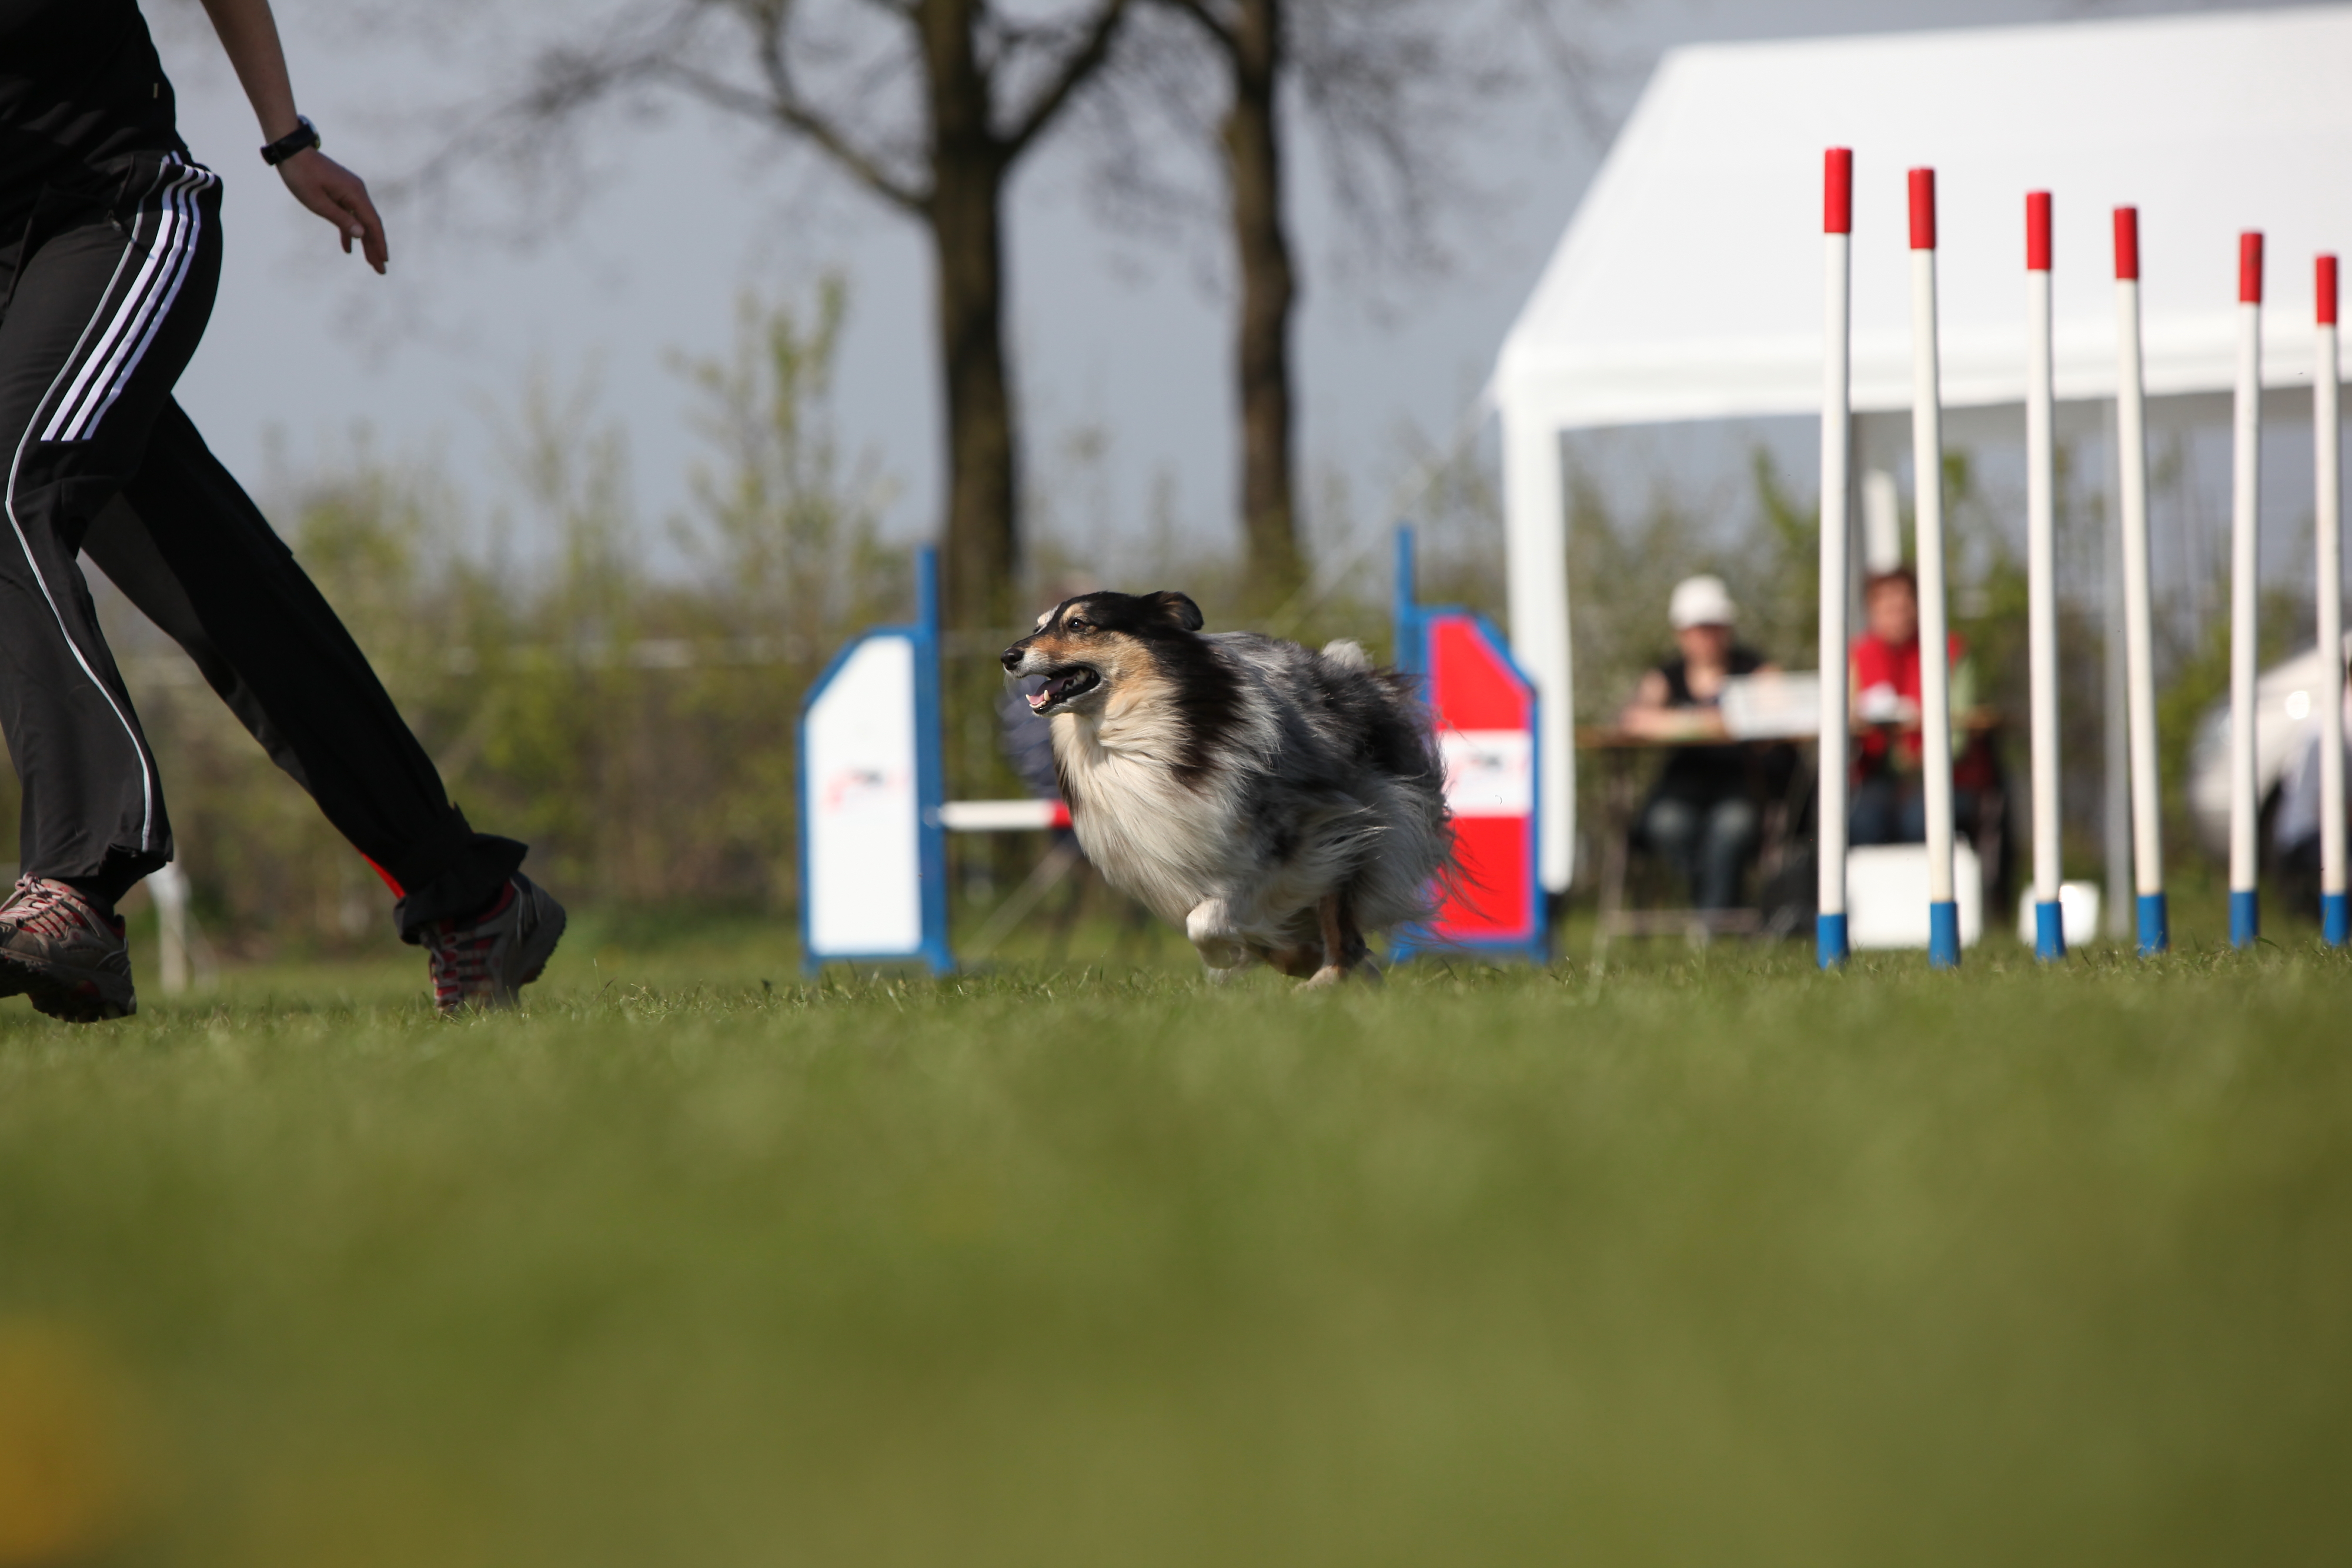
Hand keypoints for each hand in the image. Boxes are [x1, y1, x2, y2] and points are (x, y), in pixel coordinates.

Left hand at [276, 148, 387, 272]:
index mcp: (355, 194)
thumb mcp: (317, 202)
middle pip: (370, 224)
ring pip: (361, 220)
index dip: (379, 244)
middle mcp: (357, 192)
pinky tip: (348, 248)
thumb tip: (362, 234)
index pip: (372, 224)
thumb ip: (340, 219)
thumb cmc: (301, 175)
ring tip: (369, 262)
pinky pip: (350, 214)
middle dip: (375, 247)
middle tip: (381, 270)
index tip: (384, 261)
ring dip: (365, 241)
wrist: (291, 150)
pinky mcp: (341, 191)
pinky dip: (350, 230)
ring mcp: (350, 191)